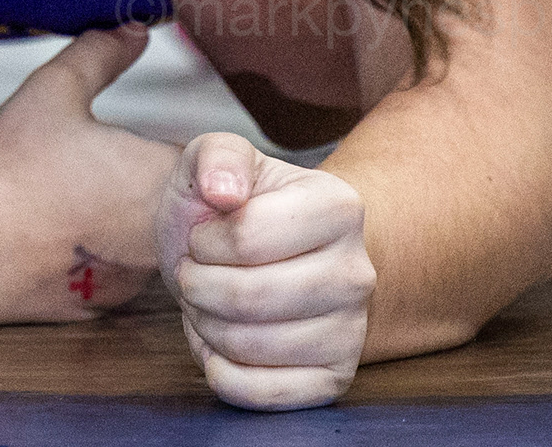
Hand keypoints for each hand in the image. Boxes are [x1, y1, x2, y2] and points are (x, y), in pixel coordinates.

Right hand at [0, 26, 177, 319]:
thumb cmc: (12, 167)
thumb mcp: (56, 89)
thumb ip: (102, 54)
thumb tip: (137, 30)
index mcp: (160, 179)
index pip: (210, 161)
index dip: (184, 145)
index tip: (147, 137)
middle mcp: (161, 236)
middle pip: (185, 204)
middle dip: (157, 181)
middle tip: (108, 162)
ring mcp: (133, 278)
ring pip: (155, 240)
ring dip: (133, 218)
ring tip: (80, 195)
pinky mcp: (104, 307)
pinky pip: (121, 272)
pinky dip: (104, 252)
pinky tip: (63, 233)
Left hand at [156, 131, 373, 409]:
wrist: (242, 254)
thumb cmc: (226, 206)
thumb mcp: (214, 158)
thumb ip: (217, 157)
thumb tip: (224, 189)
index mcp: (339, 205)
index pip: (247, 238)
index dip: (205, 242)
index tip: (202, 236)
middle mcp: (357, 271)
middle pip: (249, 297)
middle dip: (198, 286)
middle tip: (193, 273)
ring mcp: (352, 330)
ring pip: (251, 346)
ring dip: (205, 325)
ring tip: (206, 302)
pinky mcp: (334, 379)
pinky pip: (261, 394)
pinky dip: (219, 370)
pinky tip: (218, 342)